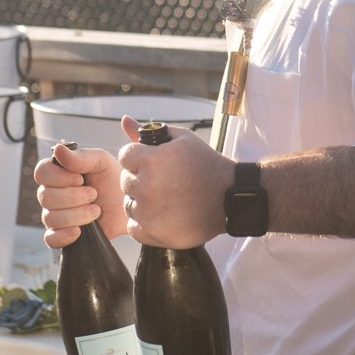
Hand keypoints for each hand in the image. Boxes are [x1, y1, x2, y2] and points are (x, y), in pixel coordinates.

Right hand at [34, 138, 126, 248]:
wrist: (129, 206)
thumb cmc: (114, 179)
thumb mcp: (101, 162)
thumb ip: (80, 157)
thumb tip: (58, 149)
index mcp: (59, 173)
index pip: (41, 173)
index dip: (59, 177)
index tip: (80, 179)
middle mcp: (53, 193)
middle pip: (45, 197)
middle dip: (73, 197)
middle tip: (94, 195)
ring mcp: (56, 215)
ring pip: (50, 218)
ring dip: (76, 215)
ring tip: (96, 211)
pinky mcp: (63, 234)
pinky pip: (50, 238)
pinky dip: (63, 236)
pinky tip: (79, 231)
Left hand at [116, 115, 232, 248]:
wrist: (230, 197)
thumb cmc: (206, 166)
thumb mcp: (182, 140)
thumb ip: (149, 131)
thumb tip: (125, 120)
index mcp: (152, 161)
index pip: (124, 156)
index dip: (139, 158)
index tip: (156, 164)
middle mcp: (146, 187)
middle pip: (124, 181)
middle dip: (140, 178)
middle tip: (164, 181)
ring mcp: (149, 213)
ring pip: (129, 204)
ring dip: (141, 201)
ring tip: (165, 198)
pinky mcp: (154, 234)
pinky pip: (134, 227)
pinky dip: (144, 222)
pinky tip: (163, 213)